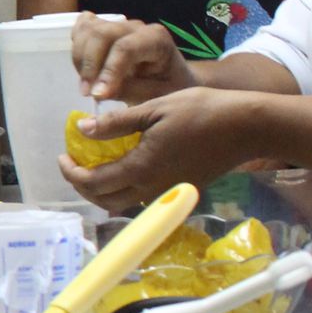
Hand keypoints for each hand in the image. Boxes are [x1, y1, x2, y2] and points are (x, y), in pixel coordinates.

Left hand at [61, 87, 247, 210]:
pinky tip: (123, 167)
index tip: (63, 156)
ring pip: (123, 204)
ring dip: (103, 191)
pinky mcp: (181, 190)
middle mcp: (153, 188)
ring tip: (94, 166)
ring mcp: (168, 192)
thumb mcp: (154, 108)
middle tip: (74, 164)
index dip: (71, 173)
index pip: (93, 183)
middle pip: (104, 201)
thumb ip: (116, 124)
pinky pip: (143, 199)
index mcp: (142, 167)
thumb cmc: (202, 110)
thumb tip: (82, 130)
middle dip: (83, 186)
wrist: (248, 127)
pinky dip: (124, 190)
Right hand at [73, 13, 193, 102]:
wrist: (171, 79)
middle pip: (101, 34)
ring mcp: (118, 24)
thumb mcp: (155, 96)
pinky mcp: (105, 27)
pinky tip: (83, 66)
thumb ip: (128, 91)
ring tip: (87, 84)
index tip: (97, 95)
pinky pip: (82, 27)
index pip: (126, 48)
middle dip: (89, 65)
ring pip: (87, 30)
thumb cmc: (167, 88)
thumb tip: (98, 92)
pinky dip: (76, 45)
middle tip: (87, 93)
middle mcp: (136, 27)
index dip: (108, 70)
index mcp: (156, 39)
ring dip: (80, 58)